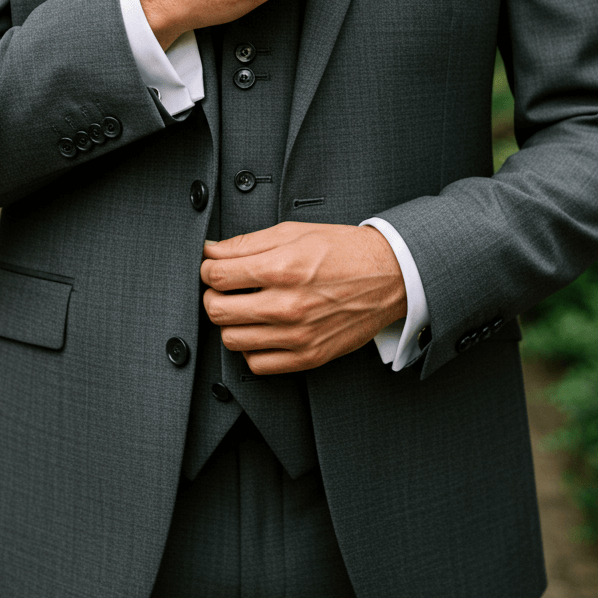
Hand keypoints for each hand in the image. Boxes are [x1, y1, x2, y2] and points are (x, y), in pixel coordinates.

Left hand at [200, 222, 407, 374]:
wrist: (390, 276)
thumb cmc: (344, 251)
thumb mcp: (294, 232)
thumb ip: (246, 243)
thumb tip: (211, 251)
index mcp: (281, 268)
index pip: (217, 275)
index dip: (207, 269)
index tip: (213, 268)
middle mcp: (287, 304)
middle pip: (217, 311)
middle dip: (213, 296)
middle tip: (224, 289)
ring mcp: (298, 335)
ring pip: (232, 340)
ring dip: (230, 323)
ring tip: (244, 309)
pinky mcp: (309, 356)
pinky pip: (258, 364)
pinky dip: (252, 349)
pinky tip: (261, 331)